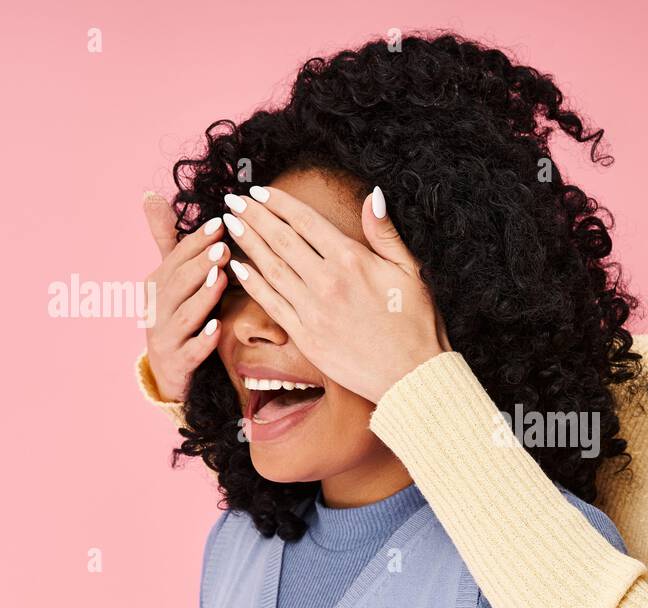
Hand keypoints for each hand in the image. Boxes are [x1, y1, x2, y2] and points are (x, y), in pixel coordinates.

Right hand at [141, 191, 231, 401]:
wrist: (169, 374)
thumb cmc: (177, 318)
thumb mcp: (171, 280)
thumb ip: (167, 241)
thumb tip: (151, 195)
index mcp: (157, 286)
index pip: (175, 260)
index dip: (195, 242)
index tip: (220, 224)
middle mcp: (156, 310)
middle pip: (177, 284)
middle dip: (199, 264)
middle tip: (224, 247)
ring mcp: (165, 338)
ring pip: (183, 316)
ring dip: (202, 297)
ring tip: (221, 279)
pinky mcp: (178, 365)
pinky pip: (190, 352)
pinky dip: (202, 340)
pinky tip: (217, 328)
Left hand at [217, 184, 449, 403]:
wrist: (412, 376)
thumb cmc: (417, 323)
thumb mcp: (410, 270)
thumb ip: (385, 233)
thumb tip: (373, 196)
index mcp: (352, 260)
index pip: (305, 221)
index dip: (278, 203)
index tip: (260, 191)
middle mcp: (327, 282)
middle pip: (281, 239)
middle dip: (254, 216)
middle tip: (234, 201)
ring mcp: (313, 311)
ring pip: (270, 268)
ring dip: (247, 243)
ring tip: (231, 224)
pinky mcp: (306, 338)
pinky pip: (272, 304)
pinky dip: (253, 283)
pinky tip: (239, 267)